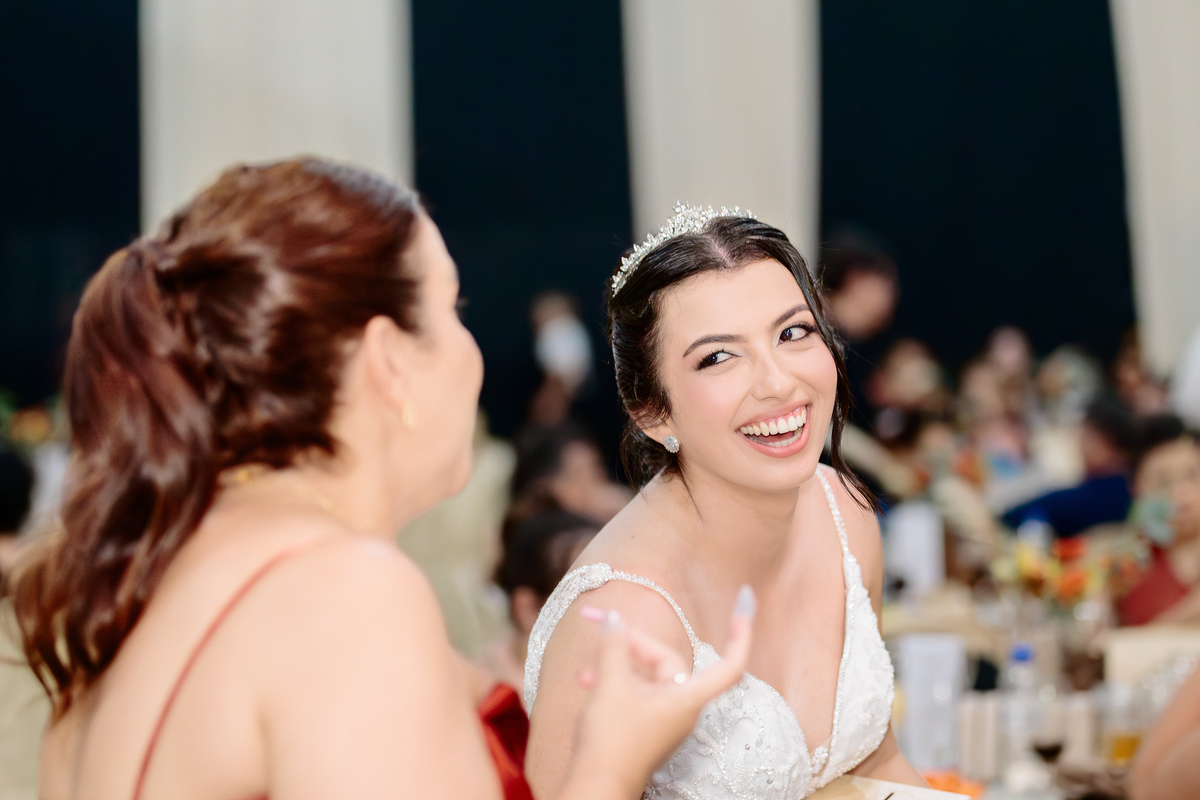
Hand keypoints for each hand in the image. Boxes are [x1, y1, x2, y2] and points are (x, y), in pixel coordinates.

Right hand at [566, 587, 754, 798]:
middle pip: (668, 661)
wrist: (596, 787)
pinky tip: (585, 679)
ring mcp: (663, 720)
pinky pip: (635, 694)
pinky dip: (614, 683)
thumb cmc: (612, 740)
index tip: (745, 601)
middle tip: (599, 623)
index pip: (731, 663)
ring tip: (587, 661)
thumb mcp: (611, 684)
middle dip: (633, 641)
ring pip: (646, 678)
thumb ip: (615, 647)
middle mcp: (682, 708)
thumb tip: (614, 620)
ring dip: (618, 663)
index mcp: (689, 698)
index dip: (741, 632)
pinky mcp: (644, 729)